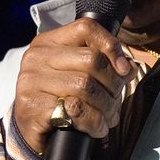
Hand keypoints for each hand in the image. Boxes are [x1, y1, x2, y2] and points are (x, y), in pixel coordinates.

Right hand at [13, 19, 134, 155]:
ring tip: (108, 116)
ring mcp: (30, 82)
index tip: (123, 68)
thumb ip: (104, 66)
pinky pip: (76, 111)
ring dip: (106, 106)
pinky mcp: (32, 107)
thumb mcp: (80, 76)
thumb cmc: (60, 100)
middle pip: (92, 59)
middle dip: (113, 84)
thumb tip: (128, 68)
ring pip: (85, 86)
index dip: (111, 45)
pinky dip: (94, 122)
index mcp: (48, 43)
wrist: (31, 132)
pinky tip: (96, 127)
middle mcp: (36, 58)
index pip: (86, 28)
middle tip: (115, 100)